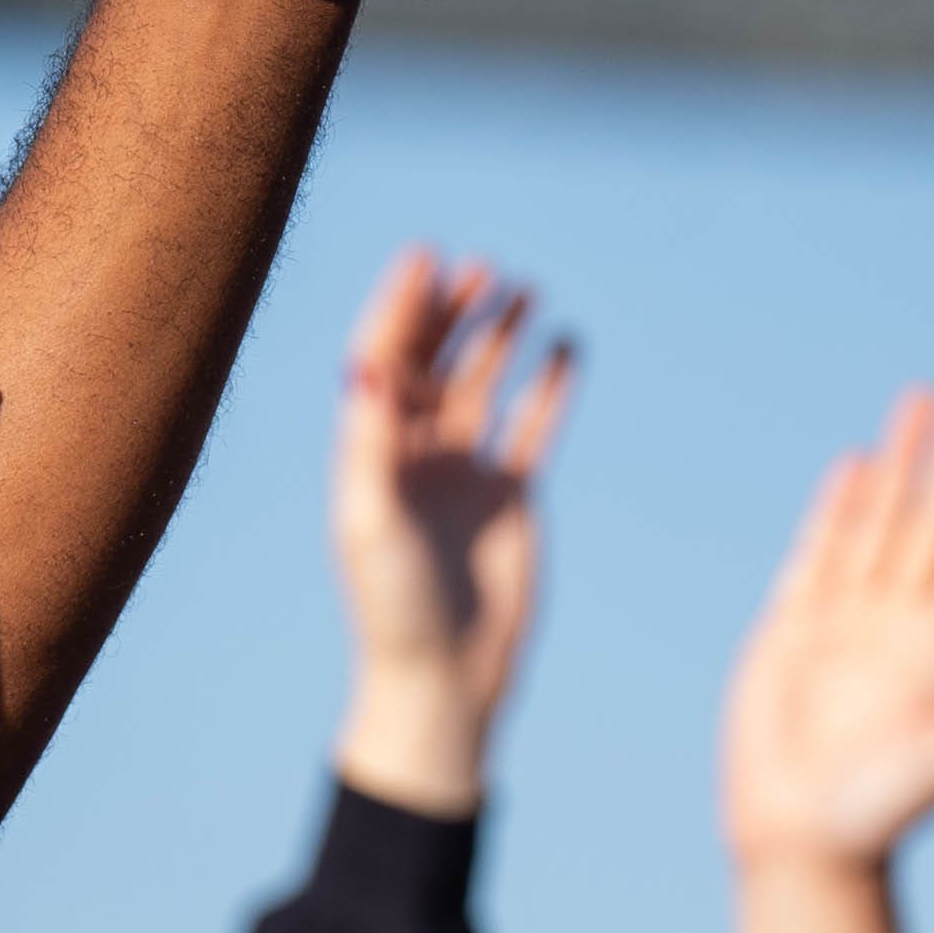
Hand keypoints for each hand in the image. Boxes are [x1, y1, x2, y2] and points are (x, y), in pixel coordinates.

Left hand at [324, 246, 569, 817]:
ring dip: (499, 336)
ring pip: (482, 385)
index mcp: (369, 453)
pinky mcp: (510, 495)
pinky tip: (567, 344)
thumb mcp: (372, 520)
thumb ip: (371, 440)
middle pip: (432, 361)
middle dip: (451, 313)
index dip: (401, 307)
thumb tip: (366, 362)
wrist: (445, 676)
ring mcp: (463, 472)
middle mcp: (412, 454)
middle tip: (479, 269)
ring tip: (523, 289)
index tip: (425, 256)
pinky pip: (533, 426)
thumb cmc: (394, 606)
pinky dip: (549, 386)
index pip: (382, 360)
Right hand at [719, 381, 933, 870]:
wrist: (798, 843)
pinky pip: (822, 552)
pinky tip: (860, 464)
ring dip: (905, 460)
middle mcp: (905, 623)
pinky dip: (840, 507)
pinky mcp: (793, 629)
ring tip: (922, 398)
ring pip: (885, 520)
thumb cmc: (881, 813)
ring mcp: (850, 621)